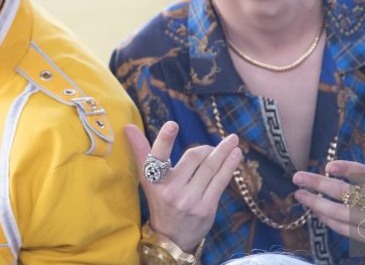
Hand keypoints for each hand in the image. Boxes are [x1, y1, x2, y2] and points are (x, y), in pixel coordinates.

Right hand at [125, 122, 241, 251]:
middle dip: (205, 148)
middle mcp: (170, 191)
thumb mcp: (148, 181)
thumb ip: (142, 152)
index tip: (172, 124)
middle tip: (209, 147)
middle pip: (193, 158)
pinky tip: (236, 154)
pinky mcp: (206, 208)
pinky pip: (220, 181)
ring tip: (233, 140)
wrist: (171, 239)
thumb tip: (128, 127)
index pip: (156, 157)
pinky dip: (230, 165)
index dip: (164, 140)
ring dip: (223, 151)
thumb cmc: (160, 202)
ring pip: (210, 167)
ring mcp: (189, 201)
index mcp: (153, 182)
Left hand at [292, 121, 364, 243]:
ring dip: (317, 204)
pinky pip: (346, 230)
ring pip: (342, 214)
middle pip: (347, 195)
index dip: (348, 170)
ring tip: (299, 194)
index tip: (328, 165)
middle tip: (297, 178)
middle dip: (319, 185)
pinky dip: (328, 221)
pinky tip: (315, 211)